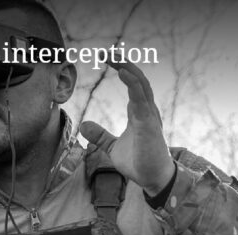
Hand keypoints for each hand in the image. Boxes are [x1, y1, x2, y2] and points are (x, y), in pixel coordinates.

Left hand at [79, 62, 174, 195]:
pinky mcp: (149, 125)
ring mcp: (149, 116)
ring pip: (141, 85)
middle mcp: (146, 110)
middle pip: (137, 79)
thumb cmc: (139, 162)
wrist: (153, 180)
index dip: (122, 68)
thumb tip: (84, 125)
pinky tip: (124, 73)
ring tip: (113, 57)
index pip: (132, 83)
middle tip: (106, 52)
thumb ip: (101, 135)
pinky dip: (133, 85)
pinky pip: (142, 100)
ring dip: (127, 68)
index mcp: (139, 112)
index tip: (106, 58)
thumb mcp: (113, 147)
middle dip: (123, 63)